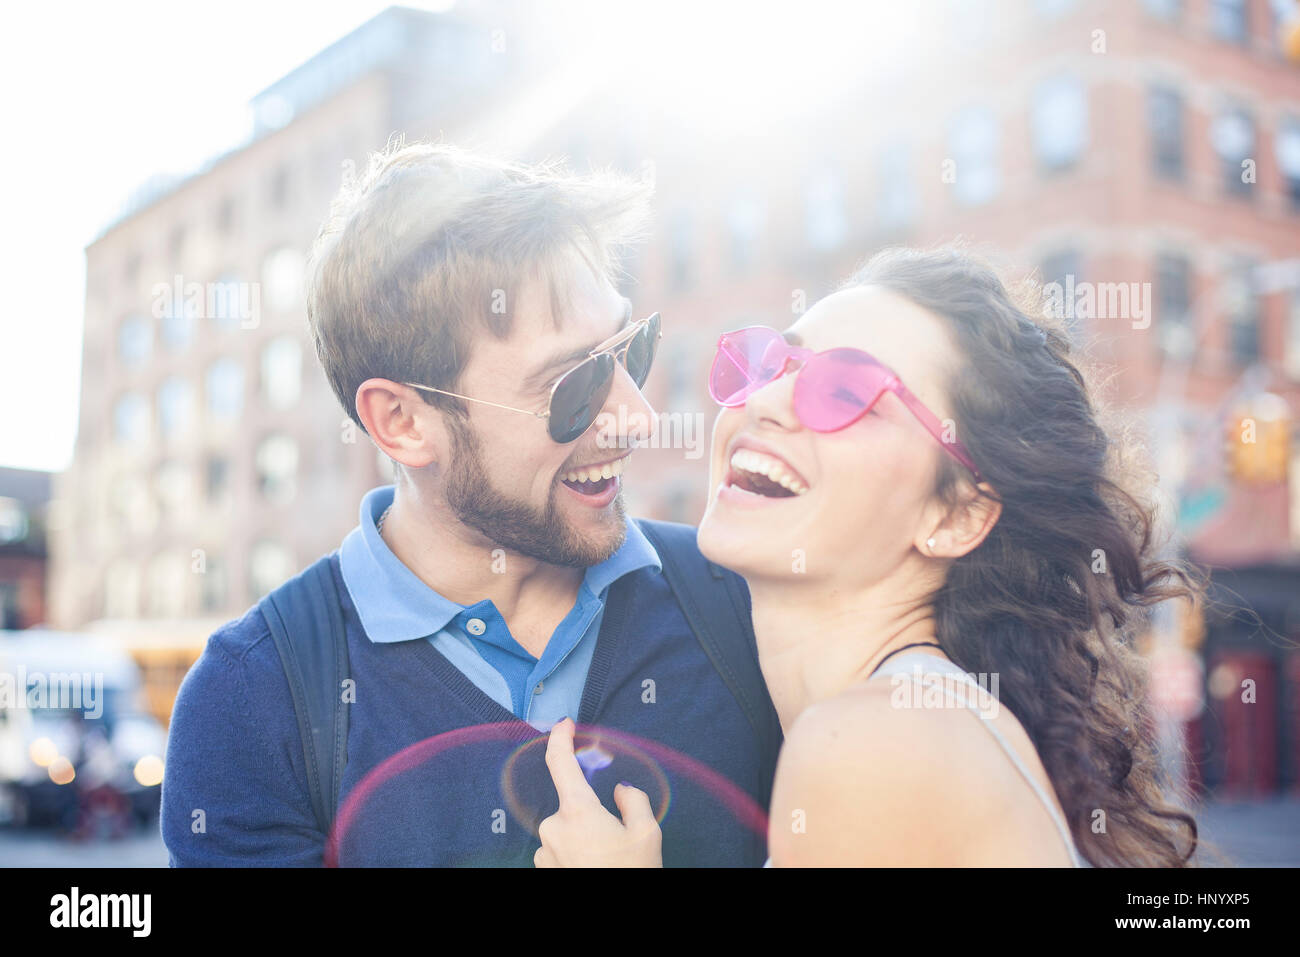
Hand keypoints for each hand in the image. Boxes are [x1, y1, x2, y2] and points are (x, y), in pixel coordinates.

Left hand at [533, 717, 662, 867]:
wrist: (616, 927)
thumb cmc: (632, 875)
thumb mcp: (648, 834)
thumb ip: (635, 801)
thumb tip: (622, 792)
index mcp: (577, 813)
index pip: (560, 762)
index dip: (560, 737)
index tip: (564, 723)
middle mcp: (553, 829)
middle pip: (574, 805)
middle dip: (594, 814)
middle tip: (619, 839)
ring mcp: (545, 853)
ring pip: (568, 829)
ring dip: (586, 837)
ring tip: (611, 861)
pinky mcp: (544, 870)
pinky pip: (561, 850)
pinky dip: (578, 854)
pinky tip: (597, 868)